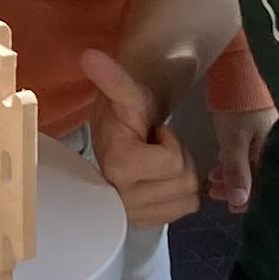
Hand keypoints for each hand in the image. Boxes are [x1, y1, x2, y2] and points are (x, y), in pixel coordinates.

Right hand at [79, 49, 200, 228]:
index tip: (152, 134)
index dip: (171, 143)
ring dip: (181, 176)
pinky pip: (187, 209)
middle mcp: (121, 198)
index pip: (174, 163)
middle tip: (157, 147)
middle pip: (185, 181)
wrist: (114, 137)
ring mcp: (133, 215)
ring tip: (159, 162)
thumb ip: (113, 78)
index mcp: (118, 165)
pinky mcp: (144, 223)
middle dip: (179, 159)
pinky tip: (162, 178)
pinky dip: (181, 193)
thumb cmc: (126, 115)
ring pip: (189, 197)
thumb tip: (89, 56)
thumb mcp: (127, 95)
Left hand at [205, 99, 275, 211]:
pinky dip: (235, 160)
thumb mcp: (235, 140)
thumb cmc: (239, 104)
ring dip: (233, 174)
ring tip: (212, 179)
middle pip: (260, 177)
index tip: (231, 208)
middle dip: (237, 188)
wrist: (242, 66)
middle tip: (214, 193)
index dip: (248, 200)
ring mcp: (270, 137)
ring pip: (253, 164)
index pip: (267, 187)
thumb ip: (237, 171)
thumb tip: (240, 204)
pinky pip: (250, 152)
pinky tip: (220, 163)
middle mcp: (278, 149)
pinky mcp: (260, 126)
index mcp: (277, 155)